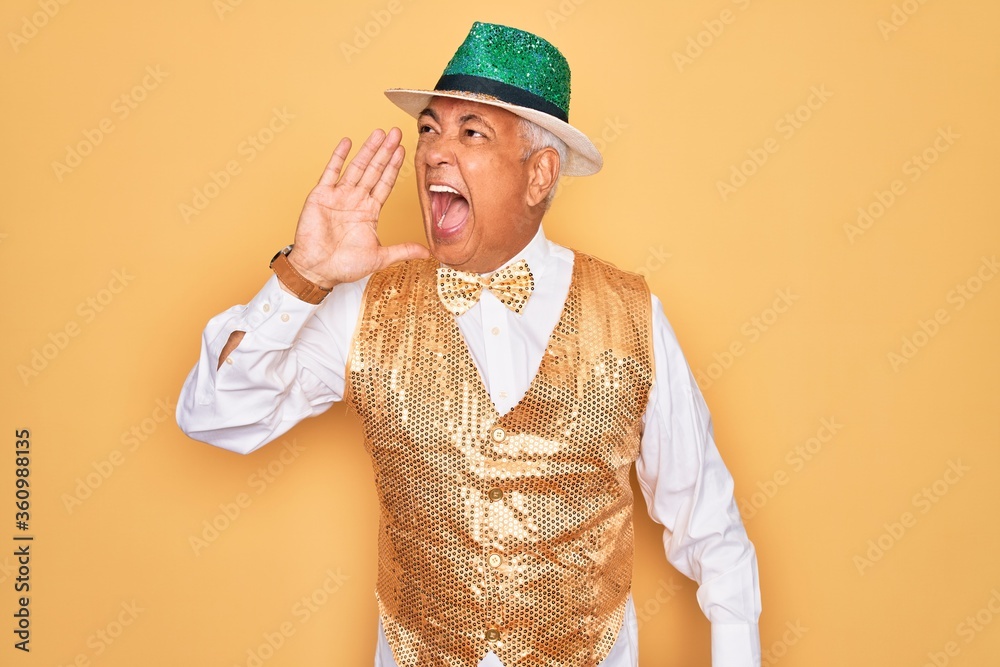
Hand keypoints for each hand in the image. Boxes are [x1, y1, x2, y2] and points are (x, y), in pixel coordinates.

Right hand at [286, 127, 427, 288]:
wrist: (316, 271)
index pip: (385, 183)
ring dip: (368, 150)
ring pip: (357, 167)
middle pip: (374, 170)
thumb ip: (403, 251)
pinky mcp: (321, 195)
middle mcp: (356, 200)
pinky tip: (347, 142)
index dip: (394, 167)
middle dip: (385, 152)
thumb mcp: (379, 257)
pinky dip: (338, 157)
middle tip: (396, 133)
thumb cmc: (344, 266)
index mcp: (369, 211)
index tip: (403, 150)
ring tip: (379, 133)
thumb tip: (428, 252)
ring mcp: (338, 195)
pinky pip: (331, 172)